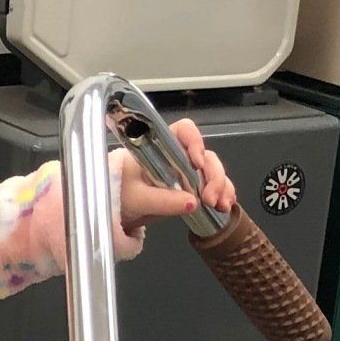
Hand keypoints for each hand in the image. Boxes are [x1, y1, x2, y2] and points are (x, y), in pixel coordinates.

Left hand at [118, 117, 237, 233]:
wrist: (114, 209)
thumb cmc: (119, 194)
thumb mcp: (138, 199)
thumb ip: (163, 201)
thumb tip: (192, 203)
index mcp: (160, 148)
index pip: (183, 131)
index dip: (195, 142)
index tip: (196, 164)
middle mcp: (176, 156)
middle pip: (205, 155)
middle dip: (213, 175)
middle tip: (209, 198)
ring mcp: (185, 172)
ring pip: (212, 170)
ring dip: (221, 186)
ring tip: (221, 206)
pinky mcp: (190, 188)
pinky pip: (212, 186)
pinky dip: (222, 194)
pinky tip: (225, 205)